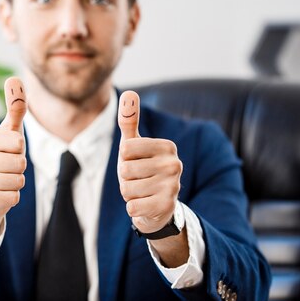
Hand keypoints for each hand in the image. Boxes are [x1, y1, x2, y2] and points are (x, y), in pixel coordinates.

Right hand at [0, 77, 27, 247]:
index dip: (19, 149)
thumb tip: (15, 78)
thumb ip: (15, 107)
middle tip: (5, 169)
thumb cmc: (0, 157)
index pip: (18, 142)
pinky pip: (13, 198)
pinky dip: (12, 198)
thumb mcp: (9, 133)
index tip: (7, 152)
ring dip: (17, 183)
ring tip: (3, 181)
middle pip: (19, 162)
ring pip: (18, 180)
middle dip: (19, 168)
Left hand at [117, 91, 182, 234]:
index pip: (125, 148)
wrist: (158, 206)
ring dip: (129, 193)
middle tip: (139, 180)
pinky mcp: (166, 208)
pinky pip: (132, 207)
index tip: (136, 162)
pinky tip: (145, 205)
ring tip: (142, 192)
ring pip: (126, 189)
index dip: (124, 158)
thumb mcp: (134, 145)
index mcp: (168, 146)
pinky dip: (133, 208)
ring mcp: (173, 187)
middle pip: (125, 169)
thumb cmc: (142, 170)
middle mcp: (175, 165)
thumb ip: (129, 119)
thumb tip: (128, 92)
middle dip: (125, 178)